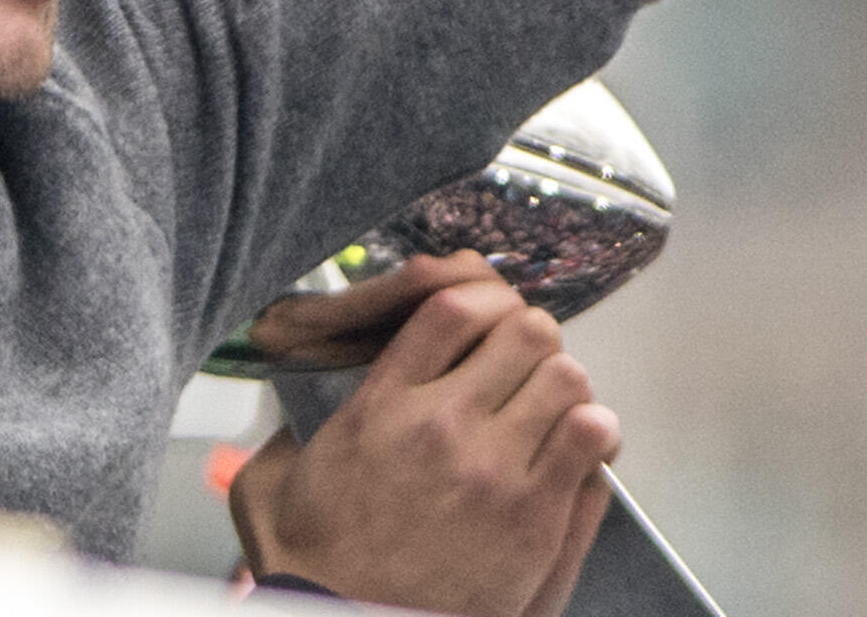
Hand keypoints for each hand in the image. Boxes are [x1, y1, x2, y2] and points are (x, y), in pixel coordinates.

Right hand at [229, 258, 623, 616]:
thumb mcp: (273, 479)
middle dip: (530, 342)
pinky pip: (591, 437)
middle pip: (524, 330)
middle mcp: (440, 427)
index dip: (485, 300)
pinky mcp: (532, 520)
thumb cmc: (317, 567)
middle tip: (524, 369)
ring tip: (551, 411)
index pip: (453, 306)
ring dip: (563, 387)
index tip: (490, 318)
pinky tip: (575, 449)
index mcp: (381, 407)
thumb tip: (303, 379)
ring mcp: (491, 473)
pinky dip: (593, 433)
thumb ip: (292, 422)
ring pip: (565, 375)